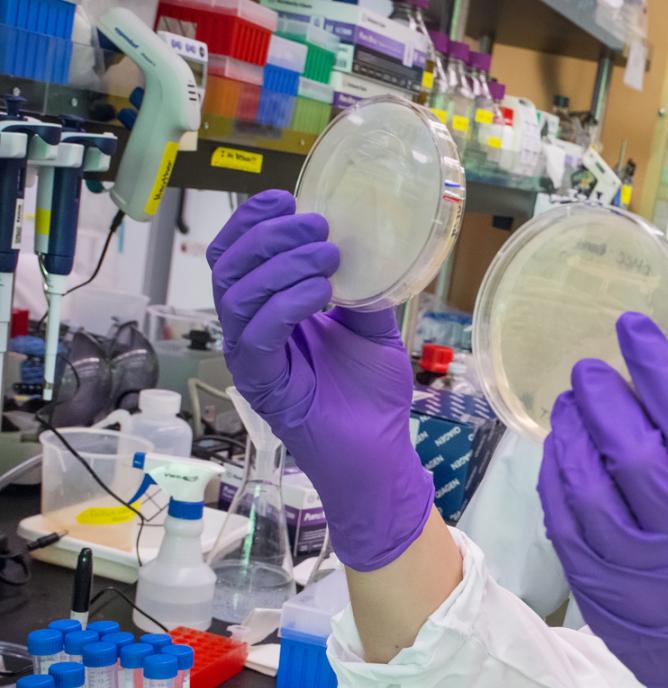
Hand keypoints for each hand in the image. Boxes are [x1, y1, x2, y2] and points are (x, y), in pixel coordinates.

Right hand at [207, 190, 432, 570]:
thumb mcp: (372, 327)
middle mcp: (252, 329)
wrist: (379, 450)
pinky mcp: (261, 383)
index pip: (238, 253)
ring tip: (327, 259)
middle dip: (268, 235)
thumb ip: (361, 289)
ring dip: (281, 265)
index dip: (252, 220)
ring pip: (236, 294)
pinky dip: (286, 303)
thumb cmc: (372, 396)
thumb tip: (365, 246)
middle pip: (228, 266)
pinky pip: (257, 333)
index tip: (286, 198)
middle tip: (318, 229)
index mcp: (269, 310)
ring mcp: (252, 356)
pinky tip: (320, 294)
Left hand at [538, 312, 667, 687]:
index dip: (655, 368)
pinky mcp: (599, 590)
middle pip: (629, 448)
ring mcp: (634, 568)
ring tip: (569, 404)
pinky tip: (556, 455)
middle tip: (589, 369)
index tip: (631, 327)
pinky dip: (555, 481)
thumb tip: (655, 404)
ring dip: (572, 433)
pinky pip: (564, 524)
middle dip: (603, 397)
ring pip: (587, 483)